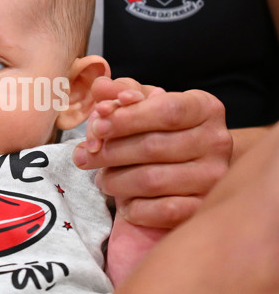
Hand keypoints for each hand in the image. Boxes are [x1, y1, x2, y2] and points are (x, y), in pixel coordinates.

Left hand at [74, 77, 231, 227]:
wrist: (197, 164)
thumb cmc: (163, 128)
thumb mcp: (145, 102)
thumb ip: (121, 92)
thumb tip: (101, 88)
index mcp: (205, 107)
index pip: (166, 110)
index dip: (127, 119)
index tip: (97, 126)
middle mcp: (217, 141)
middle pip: (153, 147)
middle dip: (110, 152)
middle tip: (84, 157)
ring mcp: (214, 177)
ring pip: (153, 181)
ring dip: (116, 181)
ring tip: (102, 178)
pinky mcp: (203, 207)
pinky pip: (162, 211)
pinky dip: (135, 208)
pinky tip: (124, 202)